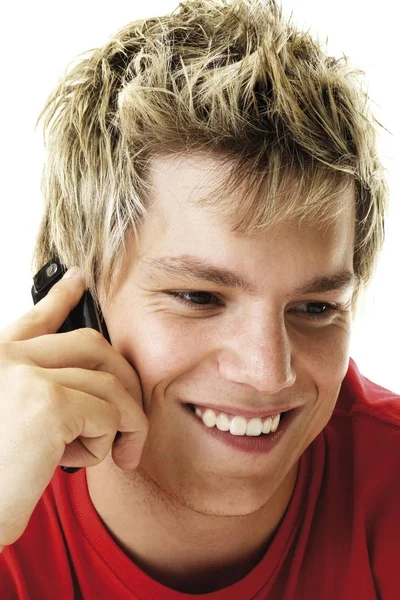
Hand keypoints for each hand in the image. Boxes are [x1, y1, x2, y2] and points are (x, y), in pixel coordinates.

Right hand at [0, 267, 147, 549]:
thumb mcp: (12, 422)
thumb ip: (40, 392)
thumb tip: (90, 382)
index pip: (35, 318)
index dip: (62, 297)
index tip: (78, 281)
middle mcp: (6, 359)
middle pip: (92, 344)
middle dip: (125, 378)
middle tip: (132, 416)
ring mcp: (26, 375)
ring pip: (109, 382)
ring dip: (122, 422)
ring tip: (113, 452)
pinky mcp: (48, 403)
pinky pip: (110, 413)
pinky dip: (110, 440)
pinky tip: (82, 460)